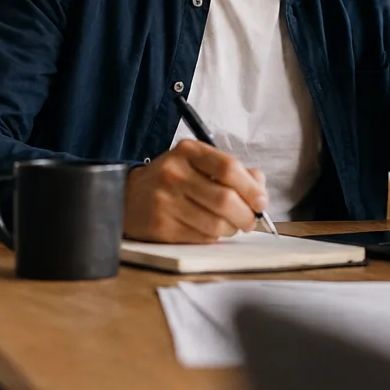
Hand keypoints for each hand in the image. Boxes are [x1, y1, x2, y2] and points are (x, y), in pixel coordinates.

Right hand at [123, 139, 269, 242]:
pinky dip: (214, 237)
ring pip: (216, 223)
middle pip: (225, 199)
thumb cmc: (173, 180)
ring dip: (232, 229)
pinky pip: (201, 237)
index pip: (228, 168)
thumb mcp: (198, 162)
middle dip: (246, 215)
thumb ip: (232, 171)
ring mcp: (165, 201)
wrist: (128, 196)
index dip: (251, 188)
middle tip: (251, 220)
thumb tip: (259, 188)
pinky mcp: (161, 227)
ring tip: (231, 226)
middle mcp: (174, 174)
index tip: (261, 201)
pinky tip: (210, 230)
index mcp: (188, 152)